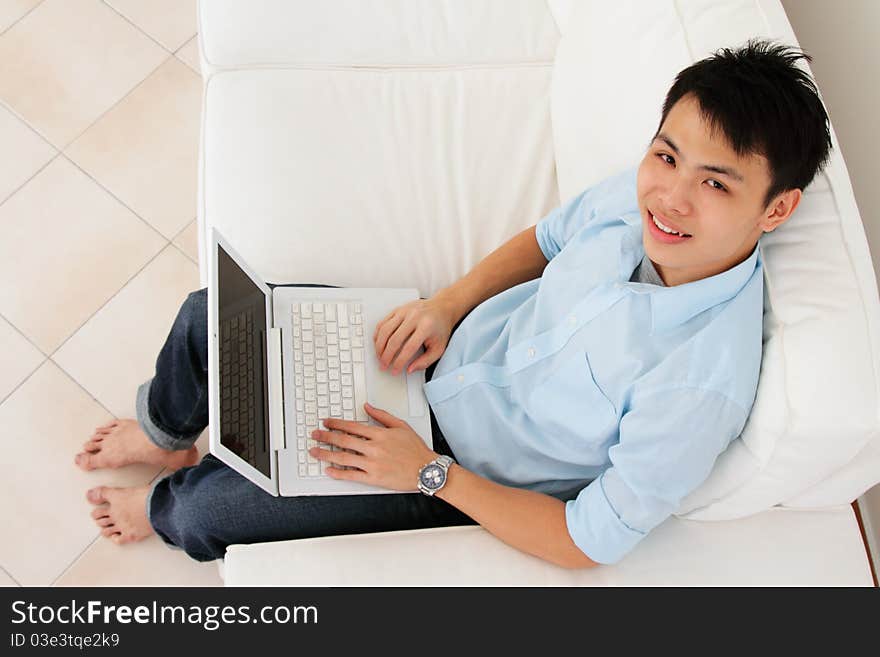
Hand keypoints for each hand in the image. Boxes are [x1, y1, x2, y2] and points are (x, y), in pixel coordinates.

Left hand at [309, 403, 437, 490]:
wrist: (427, 470)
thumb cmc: (416, 450)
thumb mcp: (401, 426)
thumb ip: (382, 415)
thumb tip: (367, 406)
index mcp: (380, 434)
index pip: (352, 426)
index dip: (336, 423)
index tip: (326, 422)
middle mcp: (374, 448)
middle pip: (344, 440)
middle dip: (326, 436)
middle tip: (315, 435)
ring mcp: (373, 464)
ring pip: (344, 458)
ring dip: (327, 454)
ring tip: (315, 452)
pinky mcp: (374, 478)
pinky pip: (352, 475)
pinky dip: (339, 473)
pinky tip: (329, 470)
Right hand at [373, 295, 456, 375]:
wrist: (442, 308)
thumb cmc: (440, 328)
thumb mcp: (439, 347)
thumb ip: (426, 361)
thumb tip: (410, 369)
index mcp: (426, 327)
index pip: (409, 348)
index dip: (399, 362)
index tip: (395, 370)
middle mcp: (414, 317)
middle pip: (394, 340)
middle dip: (386, 356)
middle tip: (384, 366)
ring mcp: (404, 311)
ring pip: (385, 330)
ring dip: (379, 347)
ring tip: (380, 357)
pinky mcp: (398, 309)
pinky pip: (383, 322)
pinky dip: (378, 335)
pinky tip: (378, 343)